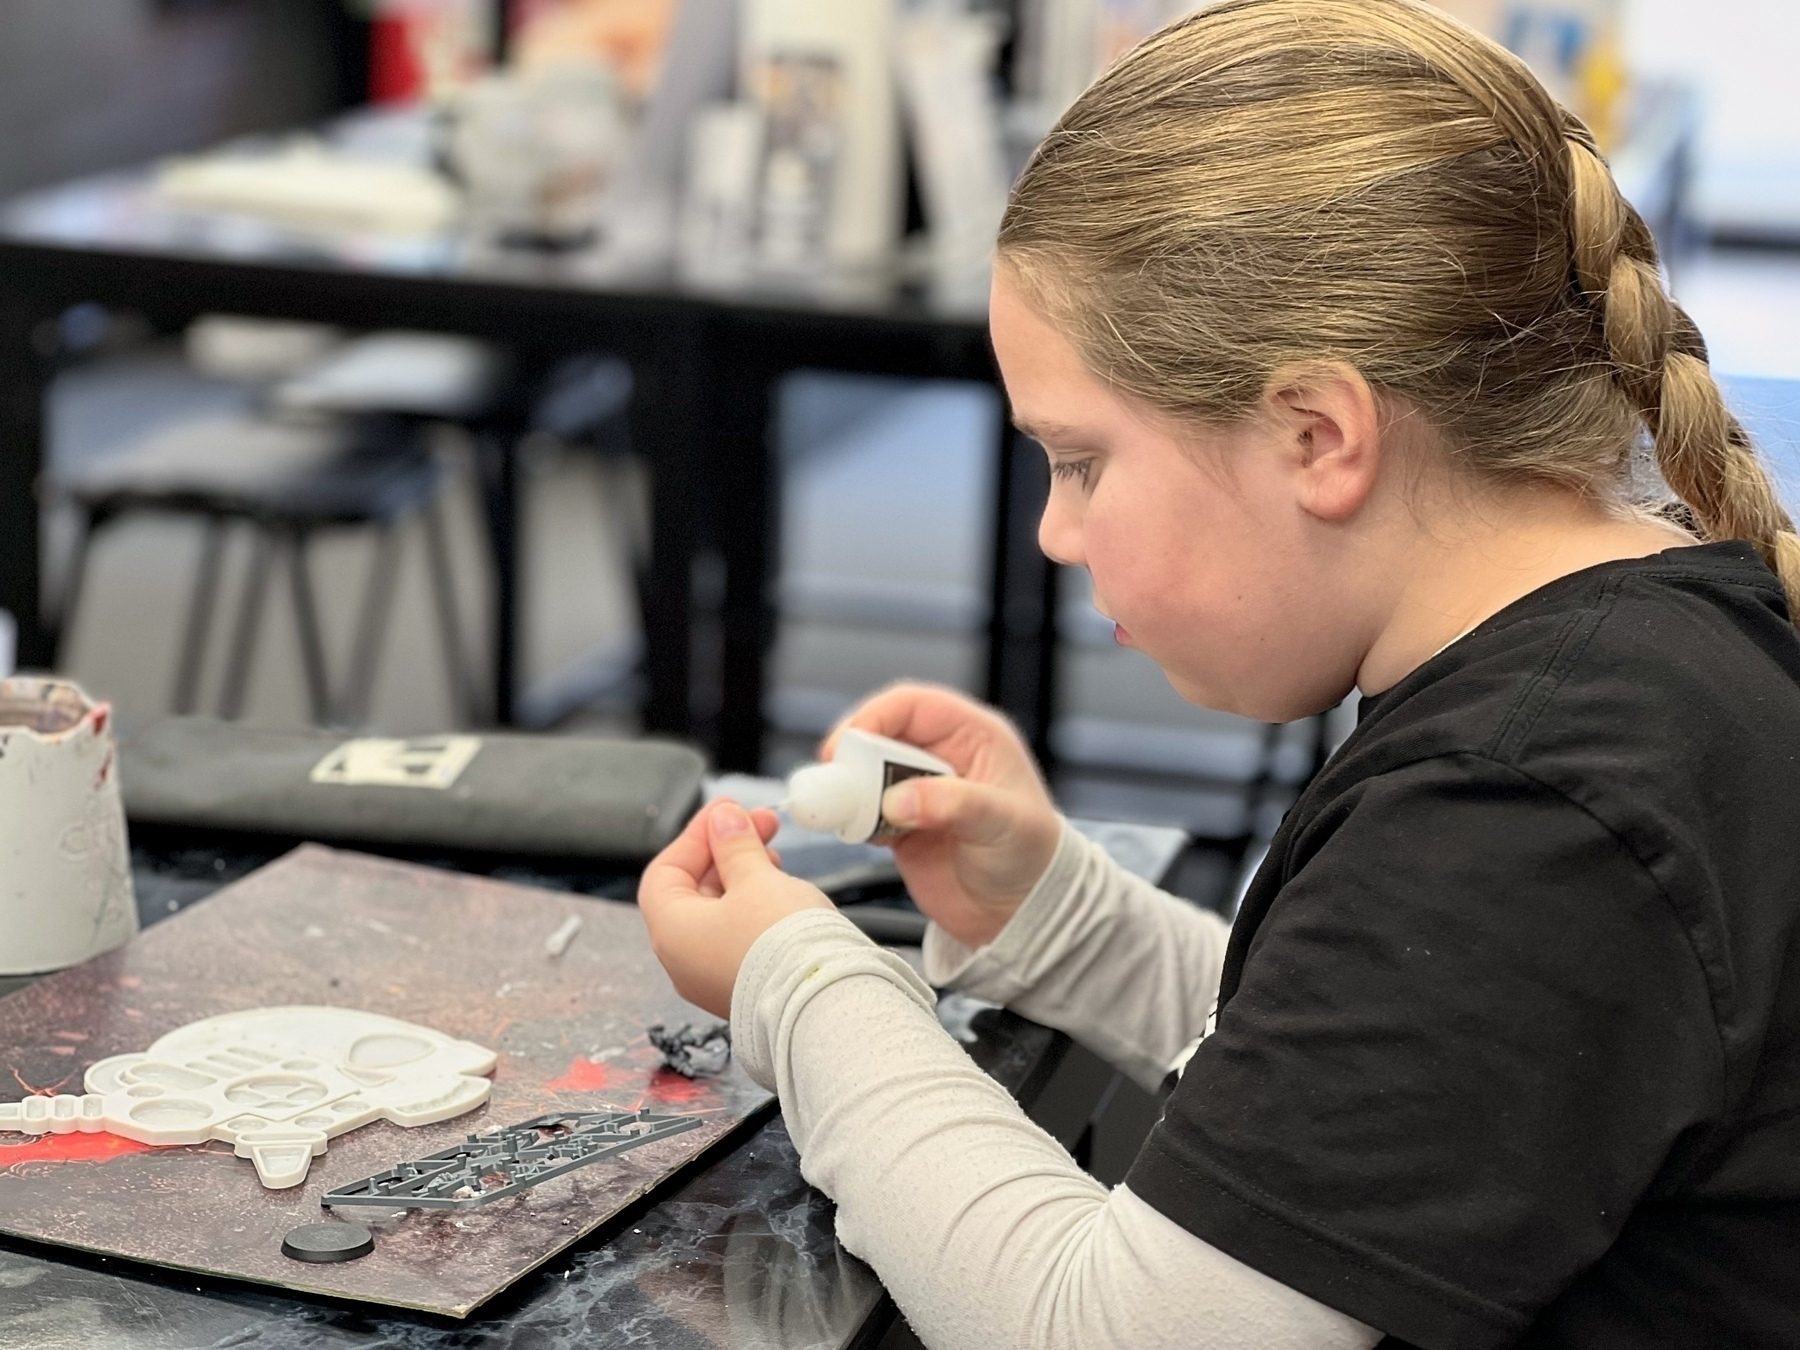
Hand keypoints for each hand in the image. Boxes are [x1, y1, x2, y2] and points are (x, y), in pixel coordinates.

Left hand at [639, 799, 834, 1017]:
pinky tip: (782, 891)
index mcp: (672, 931)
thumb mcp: (758, 878)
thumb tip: (723, 819)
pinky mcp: (744, 985)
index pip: (666, 870)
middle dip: (727, 852)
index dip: (697, 835)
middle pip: (693, 890)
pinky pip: (738, 936)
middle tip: (761, 825)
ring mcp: (713, 976)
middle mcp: (684, 960)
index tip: (728, 812)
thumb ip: (736, 844)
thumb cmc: (783, 946)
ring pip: (719, 913)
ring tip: (776, 857)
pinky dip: (754, 907)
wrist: (824, 1004)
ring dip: (744, 877)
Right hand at [829, 683, 1060, 948]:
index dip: (876, 716)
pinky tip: (862, 832)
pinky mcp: (900, 822)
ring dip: (850, 787)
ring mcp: (919, 789)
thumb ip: (954, 804)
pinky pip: (863, 808)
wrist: (1020, 913)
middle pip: (881, 733)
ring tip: (847, 810)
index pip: (914, 705)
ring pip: (866, 770)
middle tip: (836, 779)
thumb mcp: (1003, 823)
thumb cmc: (1032, 858)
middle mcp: (943, 755)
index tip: (848, 744)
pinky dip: (853, 816)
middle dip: (855, 753)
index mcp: (975, 735)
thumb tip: (898, 800)